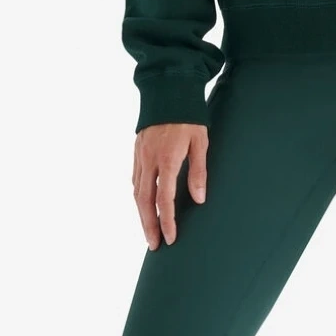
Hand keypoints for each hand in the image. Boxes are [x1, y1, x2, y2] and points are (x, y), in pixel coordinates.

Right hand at [132, 123, 208, 249]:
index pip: (164, 199)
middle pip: (145, 201)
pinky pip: (135, 179)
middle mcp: (149, 160)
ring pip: (137, 192)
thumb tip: (199, 199)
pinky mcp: (136, 151)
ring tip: (149, 230)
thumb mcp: (200, 141)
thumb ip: (198, 171)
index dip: (167, 221)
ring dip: (141, 214)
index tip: (171, 238)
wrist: (167, 90)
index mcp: (167, 159)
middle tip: (154, 245)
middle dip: (149, 225)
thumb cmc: (189, 116)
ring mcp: (140, 155)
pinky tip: (143, 204)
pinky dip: (138, 196)